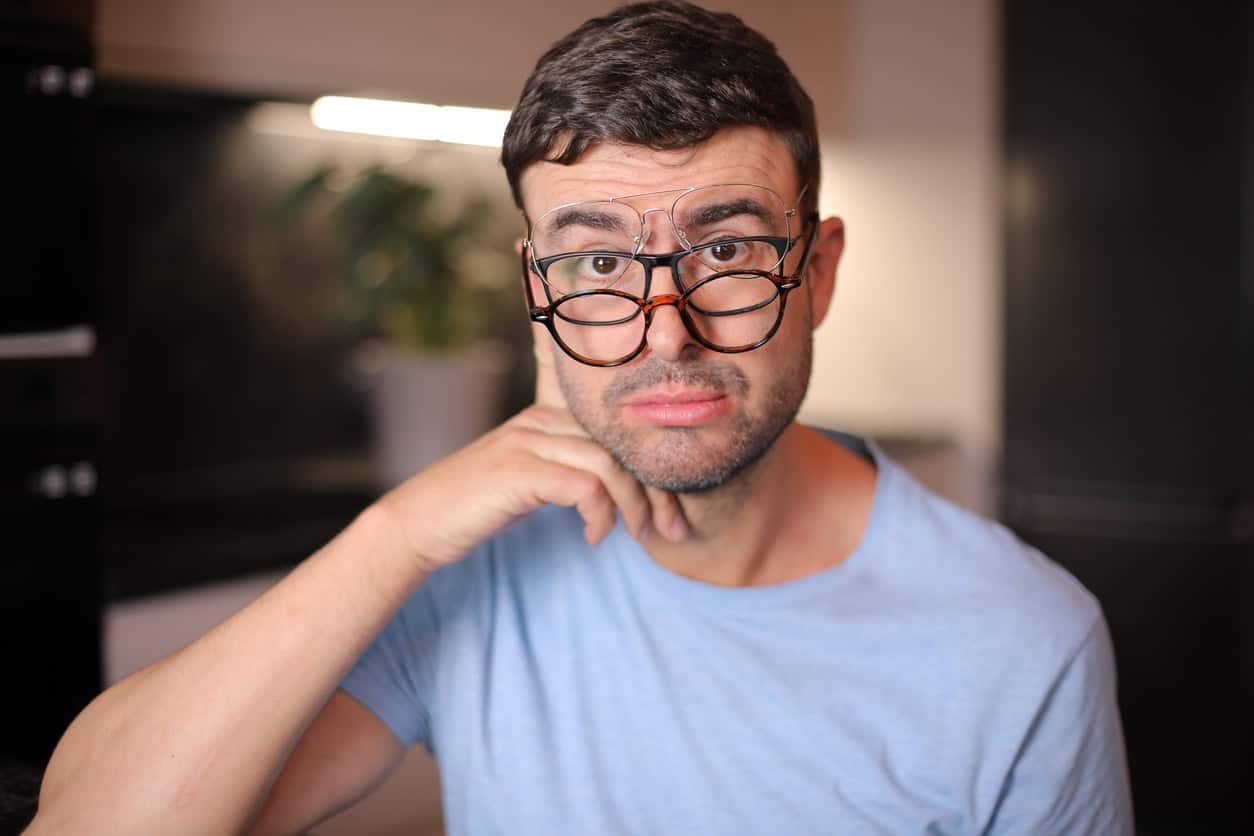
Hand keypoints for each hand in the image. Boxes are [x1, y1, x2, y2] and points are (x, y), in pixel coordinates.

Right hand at [374, 325, 687, 574]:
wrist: (417, 523)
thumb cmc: (475, 507)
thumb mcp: (530, 481)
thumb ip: (568, 471)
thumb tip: (621, 491)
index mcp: (548, 415)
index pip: (619, 432)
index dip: (655, 468)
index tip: (674, 510)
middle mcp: (540, 419)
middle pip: (623, 445)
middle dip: (658, 491)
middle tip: (677, 529)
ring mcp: (528, 441)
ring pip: (610, 464)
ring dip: (636, 506)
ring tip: (641, 537)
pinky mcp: (518, 471)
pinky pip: (584, 485)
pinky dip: (601, 514)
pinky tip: (594, 537)